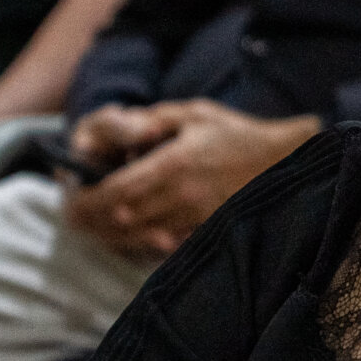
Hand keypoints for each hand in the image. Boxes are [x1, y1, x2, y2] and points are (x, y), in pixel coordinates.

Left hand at [65, 102, 319, 258]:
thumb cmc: (237, 134)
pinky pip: (165, 246)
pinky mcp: (208, 233)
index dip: (87, 202)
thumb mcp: (193, 113)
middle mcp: (182, 196)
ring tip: (95, 229)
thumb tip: (118, 134)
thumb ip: (152, 121)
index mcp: (174, 164)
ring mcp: (196, 219)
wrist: (288, 162)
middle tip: (76, 218)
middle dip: (92, 222)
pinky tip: (133, 237)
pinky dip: (143, 244)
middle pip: (121, 220)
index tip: (72, 202)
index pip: (115, 192)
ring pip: (139, 237)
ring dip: (112, 236)